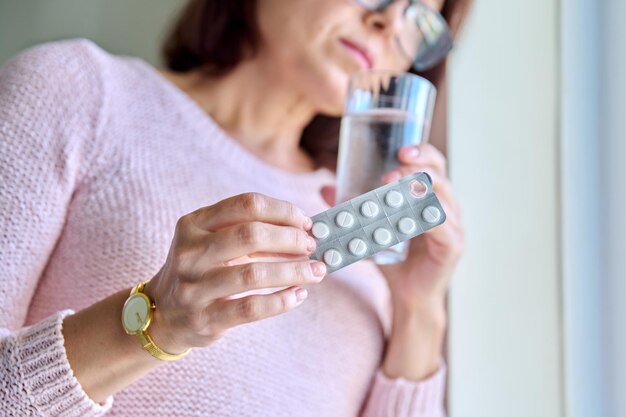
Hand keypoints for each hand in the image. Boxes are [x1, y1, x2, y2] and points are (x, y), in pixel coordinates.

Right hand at [143, 193, 326, 353]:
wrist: (162, 314)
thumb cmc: (200, 270)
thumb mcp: (211, 241)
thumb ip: (248, 230)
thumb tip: (303, 230)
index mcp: (193, 224)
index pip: (246, 205)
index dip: (283, 211)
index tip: (306, 222)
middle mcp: (189, 252)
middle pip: (251, 235)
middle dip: (290, 239)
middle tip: (312, 246)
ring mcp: (193, 287)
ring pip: (253, 274)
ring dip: (294, 271)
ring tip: (316, 271)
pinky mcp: (204, 319)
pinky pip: (250, 309)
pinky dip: (281, 301)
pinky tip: (298, 294)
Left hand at [321, 143, 463, 314]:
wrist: (407, 296)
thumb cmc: (393, 260)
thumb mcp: (371, 228)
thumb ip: (354, 208)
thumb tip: (325, 188)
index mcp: (431, 197)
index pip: (434, 165)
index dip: (422, 153)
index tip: (400, 150)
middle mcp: (446, 207)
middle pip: (440, 176)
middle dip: (416, 168)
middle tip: (390, 173)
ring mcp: (453, 226)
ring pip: (441, 198)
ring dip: (417, 190)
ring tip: (392, 188)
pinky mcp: (452, 246)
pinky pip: (443, 226)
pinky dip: (426, 217)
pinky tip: (410, 215)